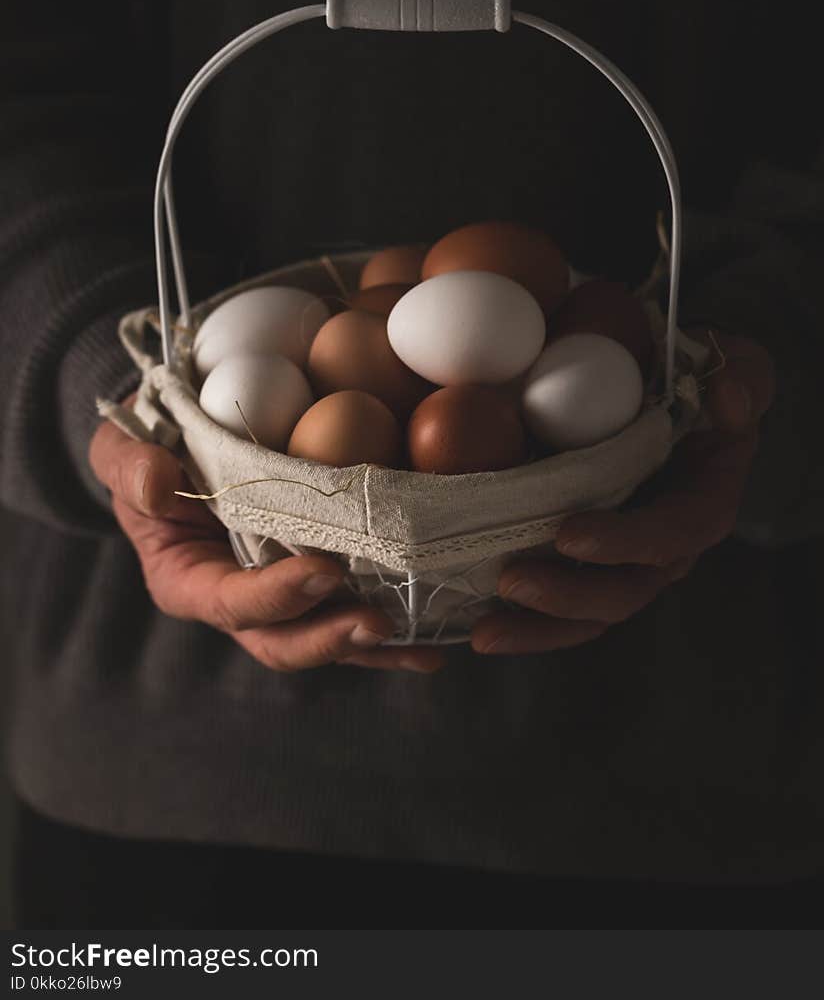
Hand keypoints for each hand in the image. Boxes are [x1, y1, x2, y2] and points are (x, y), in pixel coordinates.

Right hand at [89, 402, 444, 674]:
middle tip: (379, 623)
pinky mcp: (316, 579)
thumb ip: (131, 465)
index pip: (228, 602)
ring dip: (375, 648)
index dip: (275, 596)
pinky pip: (353, 608)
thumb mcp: (123, 445)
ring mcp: (279, 595)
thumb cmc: (148, 441)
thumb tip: (158, 486)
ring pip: (326, 636)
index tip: (321, 571)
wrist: (180, 437)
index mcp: (185, 579)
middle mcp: (235, 600)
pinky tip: (440, 629)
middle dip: (330, 638)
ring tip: (424, 647)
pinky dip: (396, 625)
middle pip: (282, 641)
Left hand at [471, 331, 775, 655]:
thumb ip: (742, 376)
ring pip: (590, 613)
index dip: (624, 542)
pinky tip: (476, 628)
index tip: (569, 534)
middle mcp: (670, 548)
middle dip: (568, 596)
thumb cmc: (706, 378)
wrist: (684, 398)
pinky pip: (564, 605)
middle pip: (626, 592)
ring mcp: (629, 563)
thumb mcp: (736, 362)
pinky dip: (525, 622)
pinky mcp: (595, 565)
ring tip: (484, 632)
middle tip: (511, 582)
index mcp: (705, 503)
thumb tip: (730, 398)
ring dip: (538, 627)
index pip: (672, 533)